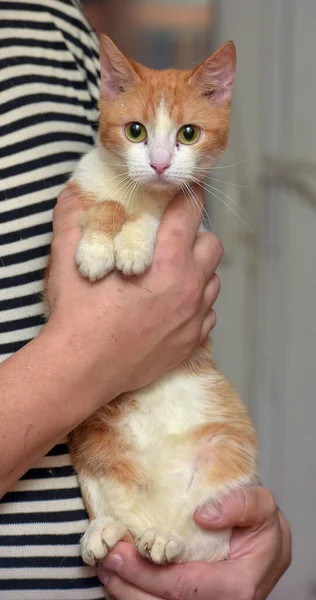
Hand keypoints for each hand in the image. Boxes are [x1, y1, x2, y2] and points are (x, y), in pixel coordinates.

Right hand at [46, 185, 221, 402]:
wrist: (82, 369)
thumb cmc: (78, 314)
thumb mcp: (68, 260)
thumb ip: (73, 220)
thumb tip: (73, 193)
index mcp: (167, 262)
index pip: (191, 213)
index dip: (188, 197)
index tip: (183, 193)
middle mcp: (189, 287)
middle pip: (212, 245)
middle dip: (196, 236)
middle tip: (171, 240)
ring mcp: (194, 318)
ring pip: (213, 281)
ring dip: (198, 271)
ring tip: (171, 275)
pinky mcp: (192, 342)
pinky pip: (208, 314)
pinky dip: (196, 304)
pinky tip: (172, 307)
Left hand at [98, 487, 290, 599]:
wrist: (268, 548)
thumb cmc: (262, 527)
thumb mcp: (262, 506)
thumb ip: (240, 505)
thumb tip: (203, 514)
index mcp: (238, 585)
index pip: (184, 587)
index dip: (147, 573)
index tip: (119, 550)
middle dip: (128, 586)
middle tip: (104, 561)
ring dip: (127, 595)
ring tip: (105, 571)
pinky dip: (137, 597)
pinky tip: (120, 581)